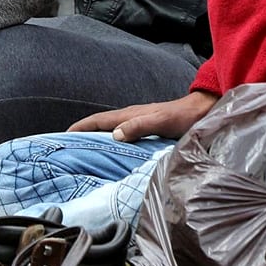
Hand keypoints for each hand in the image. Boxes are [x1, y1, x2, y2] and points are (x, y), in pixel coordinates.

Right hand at [71, 90, 217, 141]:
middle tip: (68, 147)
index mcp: (130, 115)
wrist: (202, 112)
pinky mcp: (145, 129)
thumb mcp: (161, 122)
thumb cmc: (182, 117)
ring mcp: (137, 122)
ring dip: (96, 139)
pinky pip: (121, 136)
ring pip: (110, 131)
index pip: (99, 121)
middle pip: (100, 125)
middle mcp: (130, 117)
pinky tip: (112, 153)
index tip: (64, 136)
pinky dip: (110, 142)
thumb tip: (115, 136)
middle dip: (83, 133)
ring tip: (85, 153)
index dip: (81, 127)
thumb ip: (139, 126)